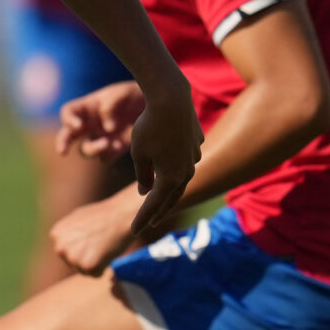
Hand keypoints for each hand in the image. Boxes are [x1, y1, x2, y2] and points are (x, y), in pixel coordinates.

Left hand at [50, 185, 146, 276]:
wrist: (122, 214)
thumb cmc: (104, 215)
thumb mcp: (77, 218)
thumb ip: (67, 232)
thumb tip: (60, 240)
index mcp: (56, 234)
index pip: (66, 252)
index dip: (82, 246)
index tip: (91, 236)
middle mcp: (60, 247)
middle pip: (73, 263)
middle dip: (86, 257)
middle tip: (99, 242)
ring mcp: (72, 257)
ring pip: (84, 271)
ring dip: (96, 262)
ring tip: (103, 245)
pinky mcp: (87, 265)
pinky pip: (96, 274)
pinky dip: (104, 267)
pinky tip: (107, 251)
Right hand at [56, 81, 145, 160]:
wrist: (156, 106)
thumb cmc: (135, 94)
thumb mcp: (123, 92)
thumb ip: (111, 105)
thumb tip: (107, 128)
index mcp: (88, 106)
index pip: (69, 112)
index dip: (68, 120)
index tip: (78, 126)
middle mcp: (91, 123)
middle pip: (68, 135)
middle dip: (62, 143)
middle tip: (62, 151)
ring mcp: (101, 137)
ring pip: (86, 150)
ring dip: (93, 149)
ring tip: (107, 143)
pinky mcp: (115, 148)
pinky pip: (106, 157)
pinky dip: (109, 154)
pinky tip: (120, 146)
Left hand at [125, 85, 204, 237]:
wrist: (171, 98)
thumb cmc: (149, 126)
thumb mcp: (138, 153)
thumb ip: (142, 175)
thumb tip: (145, 192)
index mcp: (171, 178)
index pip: (154, 205)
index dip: (142, 218)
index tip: (133, 231)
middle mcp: (187, 170)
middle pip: (173, 196)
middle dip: (160, 210)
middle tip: (150, 222)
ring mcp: (195, 156)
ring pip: (182, 177)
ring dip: (171, 188)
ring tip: (161, 197)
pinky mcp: (197, 142)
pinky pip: (186, 159)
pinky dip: (178, 166)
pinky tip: (173, 166)